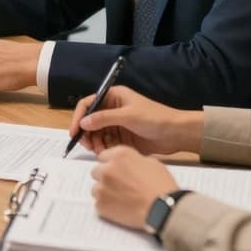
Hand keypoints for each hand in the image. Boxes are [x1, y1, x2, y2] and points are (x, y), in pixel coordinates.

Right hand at [68, 86, 203, 155]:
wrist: (176, 133)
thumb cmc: (154, 118)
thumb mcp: (128, 116)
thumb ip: (104, 119)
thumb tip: (83, 123)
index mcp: (114, 97)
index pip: (89, 104)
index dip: (79, 117)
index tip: (74, 132)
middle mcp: (113, 109)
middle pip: (91, 120)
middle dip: (87, 133)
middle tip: (87, 145)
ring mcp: (117, 124)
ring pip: (97, 133)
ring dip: (95, 142)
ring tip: (99, 151)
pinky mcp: (122, 137)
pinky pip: (107, 142)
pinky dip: (104, 148)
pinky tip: (106, 153)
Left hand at [90, 146, 178, 229]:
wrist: (162, 209)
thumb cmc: (160, 187)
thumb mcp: (151, 162)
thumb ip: (133, 160)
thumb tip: (128, 164)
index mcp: (119, 155)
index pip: (103, 156)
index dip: (110, 164)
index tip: (115, 169)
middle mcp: (107, 169)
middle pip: (96, 171)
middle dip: (106, 177)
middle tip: (119, 185)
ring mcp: (102, 188)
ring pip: (96, 188)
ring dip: (105, 191)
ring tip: (122, 198)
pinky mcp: (101, 205)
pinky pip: (98, 203)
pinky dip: (107, 205)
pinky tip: (121, 207)